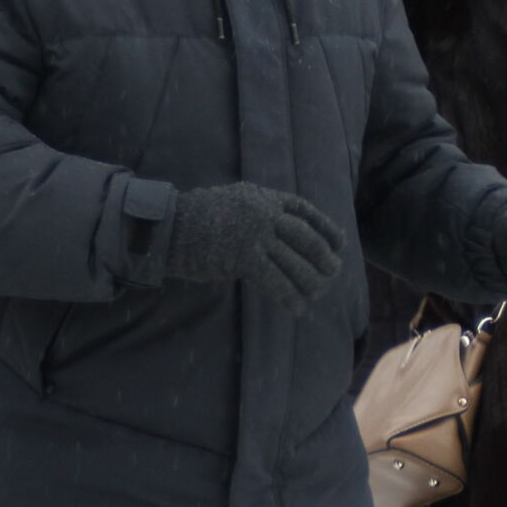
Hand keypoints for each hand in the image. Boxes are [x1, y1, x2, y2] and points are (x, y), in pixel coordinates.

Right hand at [165, 182, 344, 311]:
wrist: (166, 226)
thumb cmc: (195, 220)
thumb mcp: (233, 204)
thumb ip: (258, 214)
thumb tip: (281, 238)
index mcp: (264, 197)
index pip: (306, 212)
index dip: (326, 228)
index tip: (339, 244)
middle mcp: (264, 212)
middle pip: (306, 237)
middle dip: (323, 257)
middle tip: (333, 272)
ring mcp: (255, 234)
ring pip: (295, 262)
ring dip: (310, 281)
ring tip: (317, 293)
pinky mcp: (243, 257)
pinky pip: (275, 280)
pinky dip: (289, 296)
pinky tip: (297, 309)